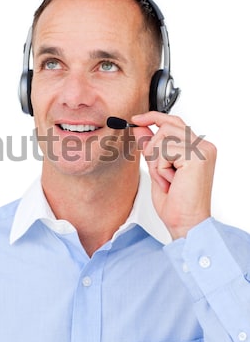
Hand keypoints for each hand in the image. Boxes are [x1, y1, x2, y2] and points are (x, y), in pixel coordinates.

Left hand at [131, 111, 216, 239]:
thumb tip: (140, 127)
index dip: (154, 118)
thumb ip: (151, 146)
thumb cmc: (176, 203)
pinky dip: (160, 168)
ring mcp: (202, 150)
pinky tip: (170, 181)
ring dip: (156, 161)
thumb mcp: (157, 168)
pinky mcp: (196, 156)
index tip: (136, 119)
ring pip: (162, 137)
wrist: (185, 223)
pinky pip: (164, 150)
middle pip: (167, 126)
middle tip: (157, 170)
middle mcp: (204, 146)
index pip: (174, 122)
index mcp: (199, 148)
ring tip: (167, 180)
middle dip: (152, 148)